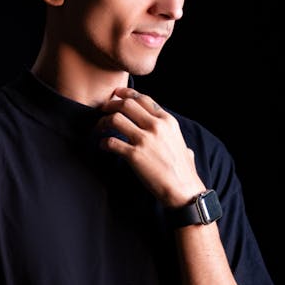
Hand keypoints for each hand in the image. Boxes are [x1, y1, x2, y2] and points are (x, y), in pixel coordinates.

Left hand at [97, 88, 203, 207]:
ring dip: (104, 121)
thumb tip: (183, 147)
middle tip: (103, 110)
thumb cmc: (184, 171)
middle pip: (126, 104)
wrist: (183, 189)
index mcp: (167, 121)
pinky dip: (103, 142)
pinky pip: (111, 142)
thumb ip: (177, 140)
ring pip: (116, 119)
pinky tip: (103, 146)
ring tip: (100, 127)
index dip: (126, 94)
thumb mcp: (183, 146)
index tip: (116, 95)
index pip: (143, 98)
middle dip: (111, 105)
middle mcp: (156, 126)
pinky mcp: (134, 155)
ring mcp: (144, 140)